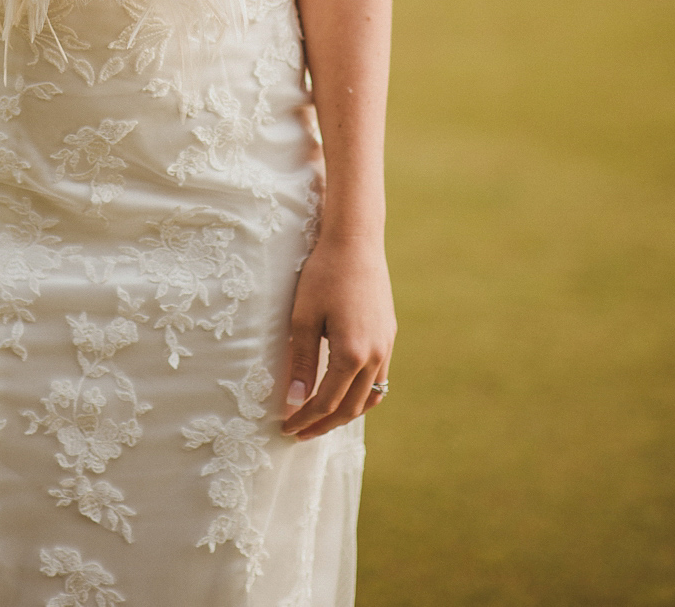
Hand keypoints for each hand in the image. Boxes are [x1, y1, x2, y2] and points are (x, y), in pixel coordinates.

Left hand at [282, 233, 395, 440]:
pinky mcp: (389, 336)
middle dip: (323, 424)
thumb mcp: (303, 317)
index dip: (305, 418)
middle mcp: (375, 356)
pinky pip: (379, 379)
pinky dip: (361, 394)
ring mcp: (387, 346)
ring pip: (369, 397)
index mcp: (352, 354)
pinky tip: (345, 392)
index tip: (285, 428)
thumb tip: (294, 400)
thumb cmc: (323, 274)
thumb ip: (301, 362)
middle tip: (299, 433)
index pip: (326, 402)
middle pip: (350, 407)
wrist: (356, 241)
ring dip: (345, 413)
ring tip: (320, 420)